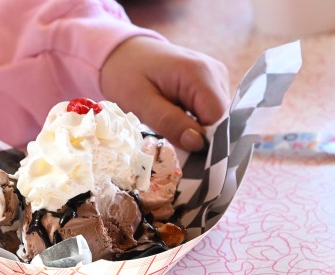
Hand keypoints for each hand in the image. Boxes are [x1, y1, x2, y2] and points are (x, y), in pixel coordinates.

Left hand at [100, 36, 229, 151]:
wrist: (124, 52)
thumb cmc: (127, 75)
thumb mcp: (140, 103)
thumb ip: (169, 122)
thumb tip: (198, 144)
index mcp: (199, 73)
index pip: (217, 119)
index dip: (203, 140)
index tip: (182, 152)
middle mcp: (215, 72)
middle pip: (220, 119)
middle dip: (198, 135)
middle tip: (169, 139)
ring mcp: (216, 76)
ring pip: (216, 117)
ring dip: (195, 127)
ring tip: (168, 122)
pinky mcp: (212, 82)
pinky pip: (210, 110)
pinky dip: (194, 119)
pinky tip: (175, 116)